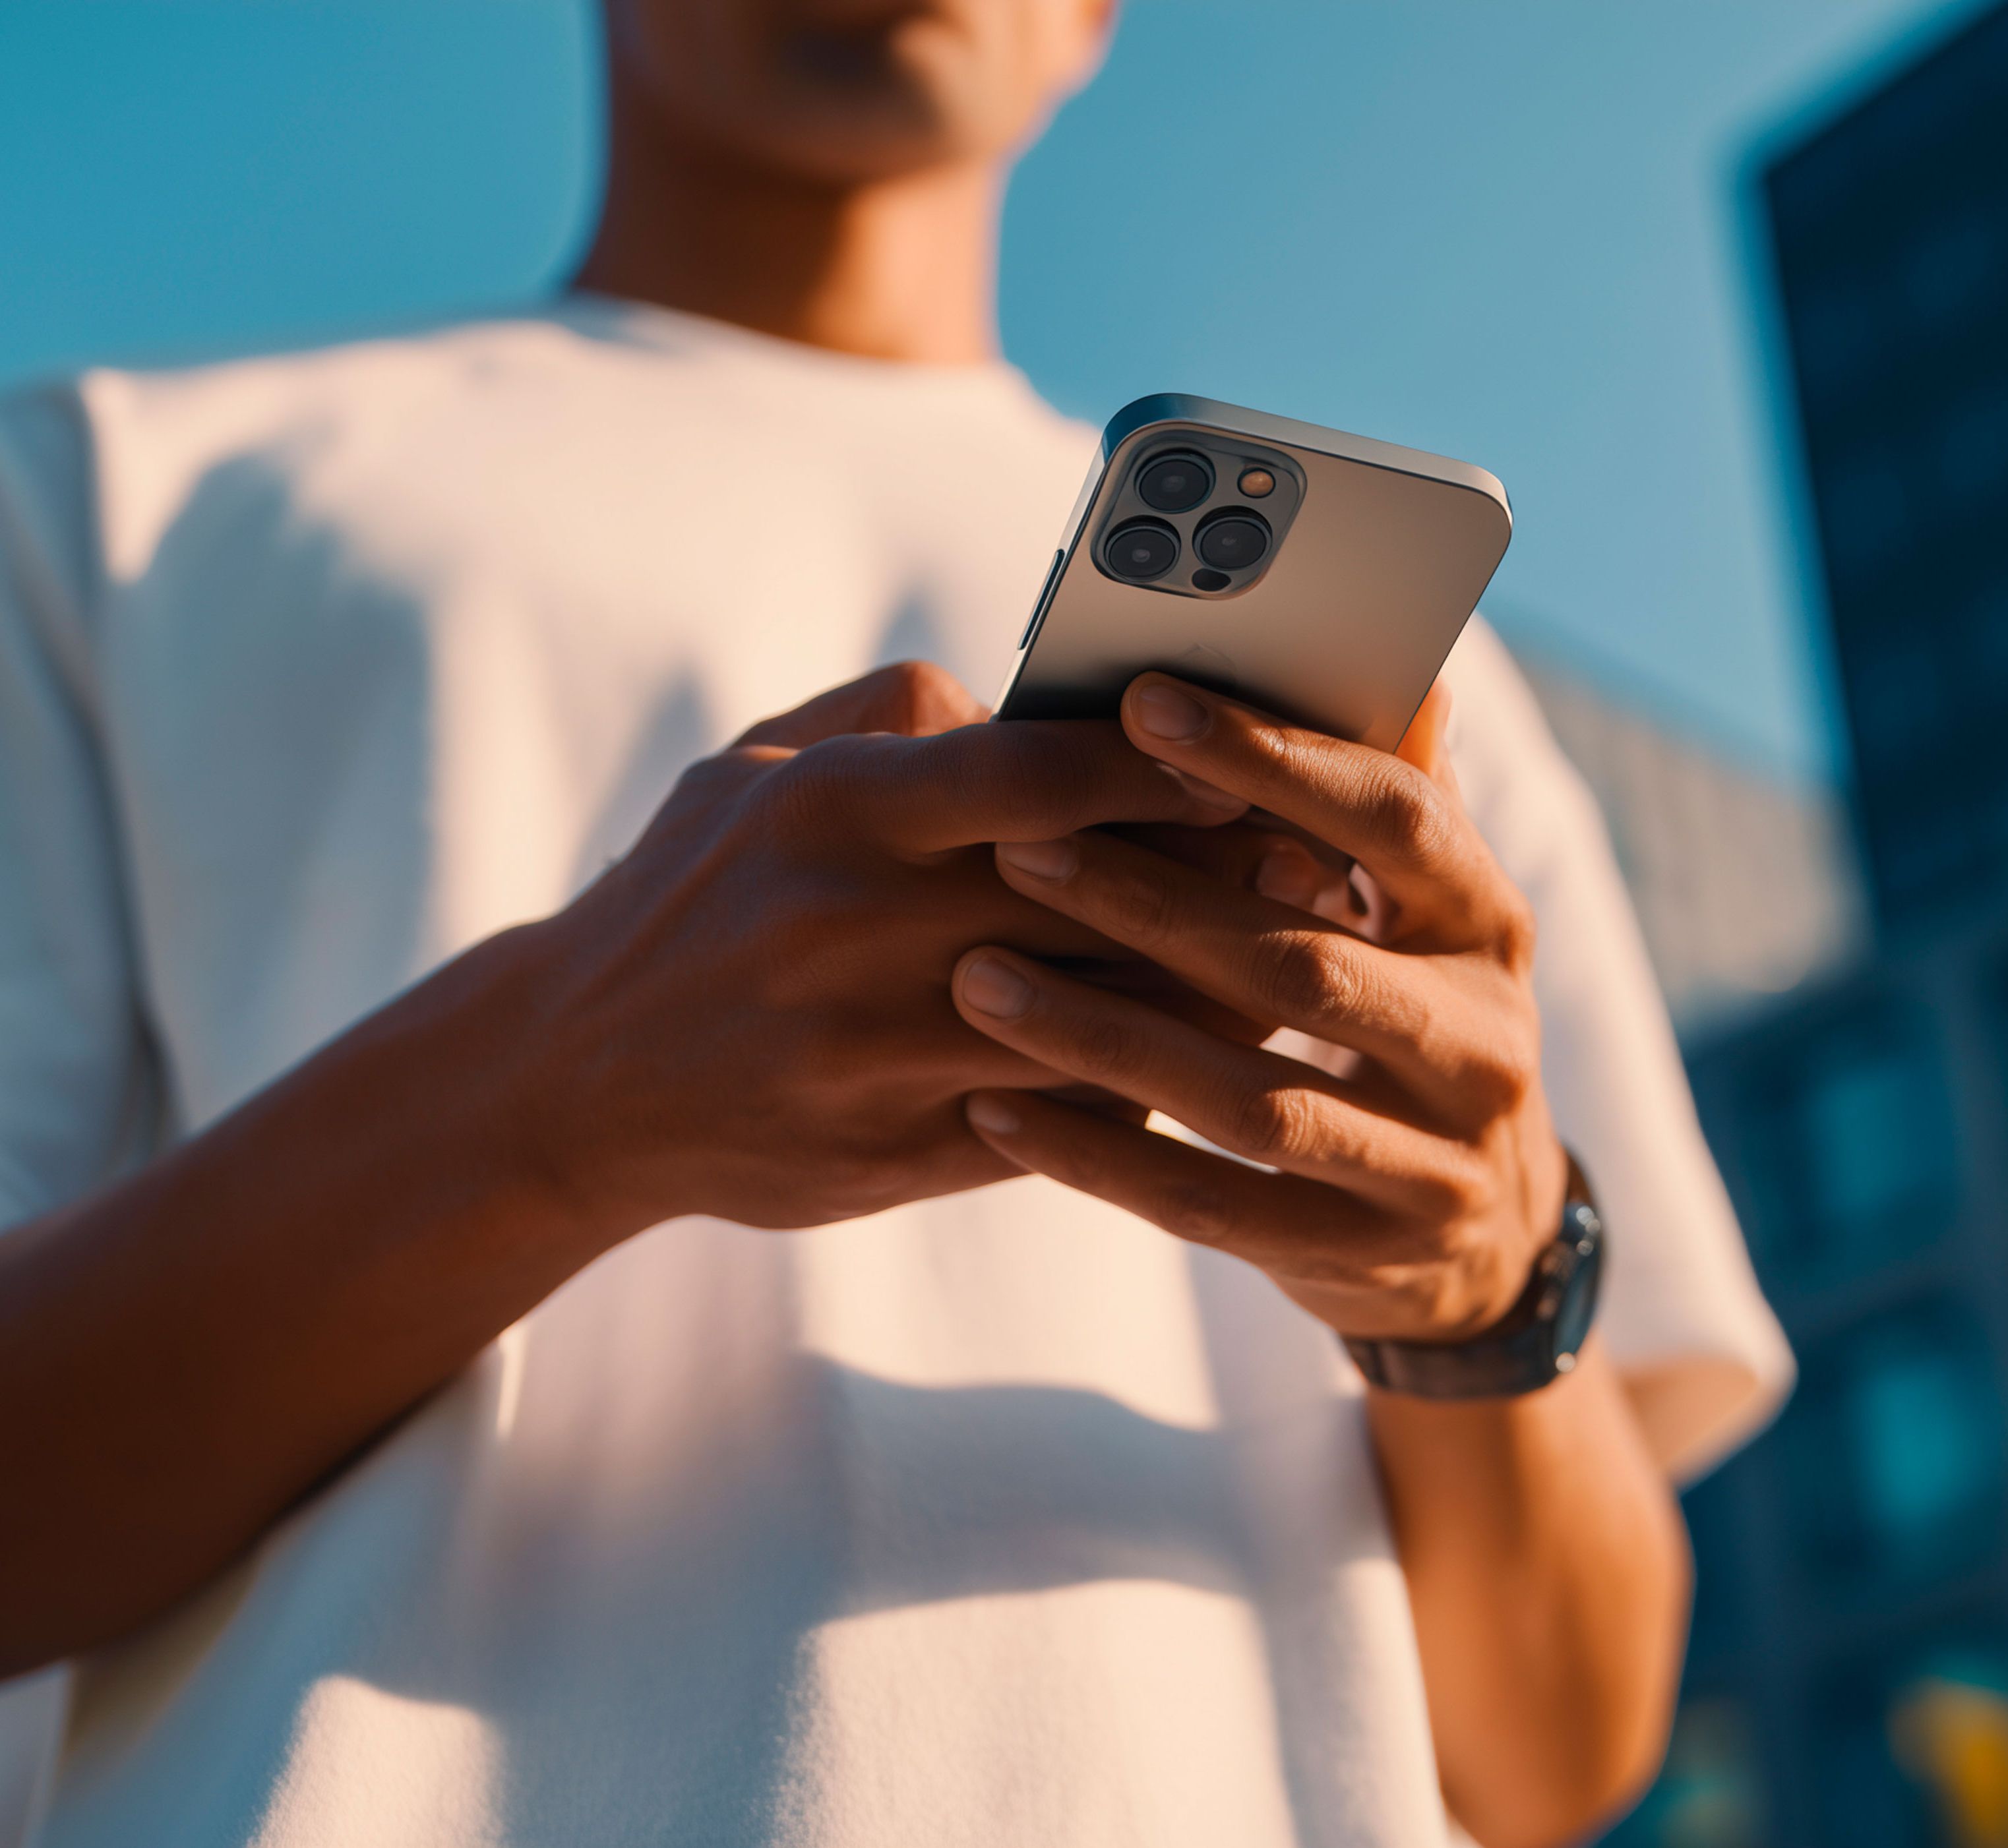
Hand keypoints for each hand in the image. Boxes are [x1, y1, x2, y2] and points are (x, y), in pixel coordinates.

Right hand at [502, 661, 1258, 1235]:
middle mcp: (852, 929)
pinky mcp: (886, 1153)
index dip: (1160, 768)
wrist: (577, 1080)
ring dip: (1207, 996)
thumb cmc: (700, 892)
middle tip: (1327, 864)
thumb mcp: (762, 765)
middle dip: (1219, 884)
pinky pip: (1055, 1119)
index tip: (1252, 759)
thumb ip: (903, 711)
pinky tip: (1210, 1061)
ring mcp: (869, 1053)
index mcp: (831, 809)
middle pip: (1089, 902)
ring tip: (1302, 963)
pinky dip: (1140, 1087)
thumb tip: (1049, 698)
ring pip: (1094, 1021)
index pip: (1034, 775)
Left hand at [949, 674, 1567, 1343]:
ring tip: (976, 980)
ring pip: (1249, 1100)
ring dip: (1103, 1039)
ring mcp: (1429, 1165)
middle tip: (1015, 847)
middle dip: (1152, 904)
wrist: (1486, 1240)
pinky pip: (1211, 1208)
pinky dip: (1099, 1158)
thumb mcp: (1430, 912)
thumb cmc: (1418, 1020)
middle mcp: (1482, 1045)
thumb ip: (1398, 797)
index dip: (1272, 760)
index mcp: (1491, 925)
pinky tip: (996, 1108)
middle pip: (1303, 965)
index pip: (1393, 821)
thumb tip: (1402, 657)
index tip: (1143, 706)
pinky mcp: (1361, 1257)